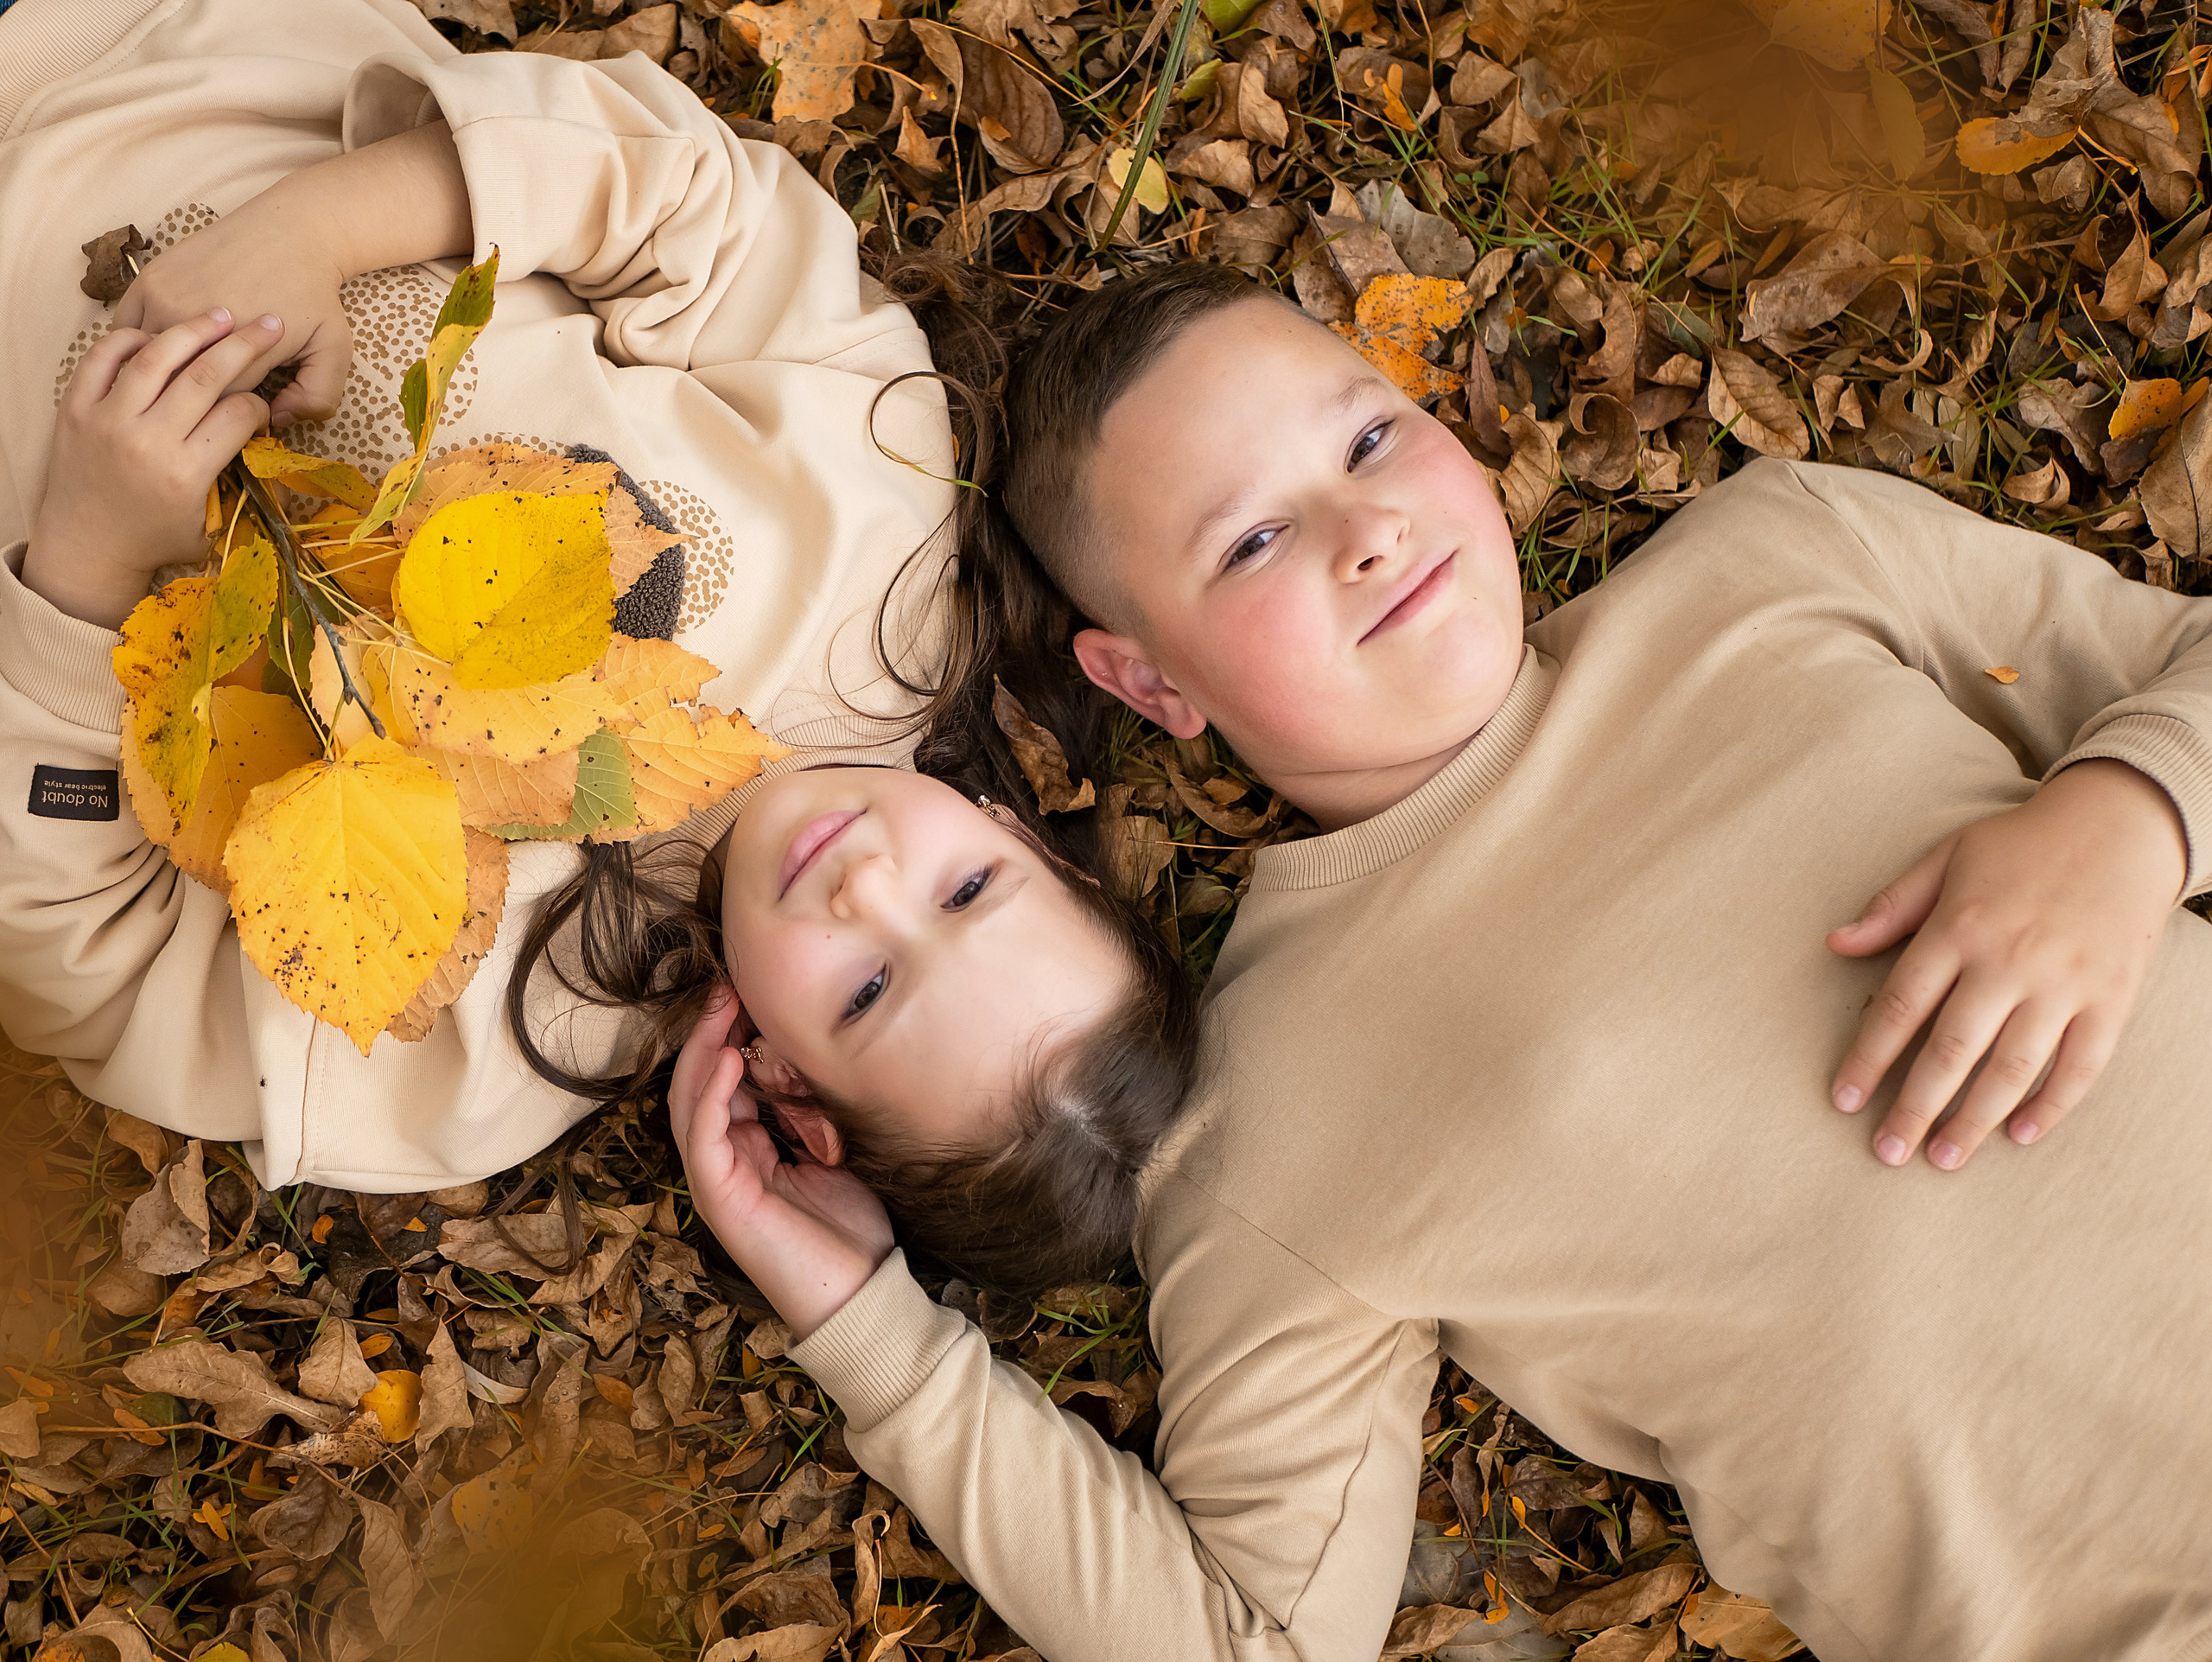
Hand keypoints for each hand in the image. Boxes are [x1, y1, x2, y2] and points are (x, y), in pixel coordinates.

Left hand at [24, 310, 278, 628]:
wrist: (86, 547)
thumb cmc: (156, 539)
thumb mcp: (212, 527)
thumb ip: (245, 490)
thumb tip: (278, 456)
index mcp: (186, 474)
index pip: (237, 415)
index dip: (259, 403)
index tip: (263, 404)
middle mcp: (146, 441)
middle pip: (204, 376)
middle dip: (244, 345)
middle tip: (268, 324)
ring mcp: (106, 420)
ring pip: (155, 357)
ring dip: (193, 330)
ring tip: (220, 314)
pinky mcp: (75, 408)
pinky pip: (103, 357)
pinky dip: (130, 339)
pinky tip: (156, 334)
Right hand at [115, 203, 351, 426]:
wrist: (291, 232)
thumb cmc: (314, 296)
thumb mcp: (334, 351)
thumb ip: (317, 397)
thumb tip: (276, 419)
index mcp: (238, 355)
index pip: (211, 410)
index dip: (219, 416)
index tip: (229, 409)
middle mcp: (195, 329)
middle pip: (170, 386)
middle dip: (183, 397)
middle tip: (199, 392)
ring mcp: (166, 302)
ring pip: (142, 358)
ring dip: (154, 373)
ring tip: (173, 378)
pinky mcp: (148, 280)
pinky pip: (125, 328)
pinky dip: (134, 345)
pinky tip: (157, 352)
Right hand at [669, 987, 893, 1339]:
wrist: (860, 1292)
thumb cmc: (851, 1227)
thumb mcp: (833, 1151)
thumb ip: (812, 1110)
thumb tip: (810, 1058)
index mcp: (748, 1149)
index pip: (723, 1081)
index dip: (729, 1034)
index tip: (748, 989)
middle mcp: (725, 1160)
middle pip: (699, 1083)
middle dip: (710, 1030)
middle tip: (729, 983)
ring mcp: (718, 1180)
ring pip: (692, 1102)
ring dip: (704, 1050)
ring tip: (722, 1007)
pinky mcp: (721, 1198)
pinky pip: (704, 1136)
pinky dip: (711, 1095)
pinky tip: (727, 1059)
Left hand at [1827, 760, 2186, 1169]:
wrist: (2121, 825)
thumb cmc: (2021, 844)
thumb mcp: (1946, 857)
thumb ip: (1891, 907)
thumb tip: (1834, 943)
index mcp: (1958, 928)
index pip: (1900, 1007)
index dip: (1867, 1059)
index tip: (1843, 1101)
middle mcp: (2008, 961)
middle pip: (1951, 1049)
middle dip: (1914, 1107)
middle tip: (1887, 1154)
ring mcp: (2064, 983)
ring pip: (2012, 1067)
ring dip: (1975, 1120)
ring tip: (1942, 1159)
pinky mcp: (2111, 999)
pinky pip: (2082, 1065)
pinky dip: (2052, 1104)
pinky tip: (2020, 1135)